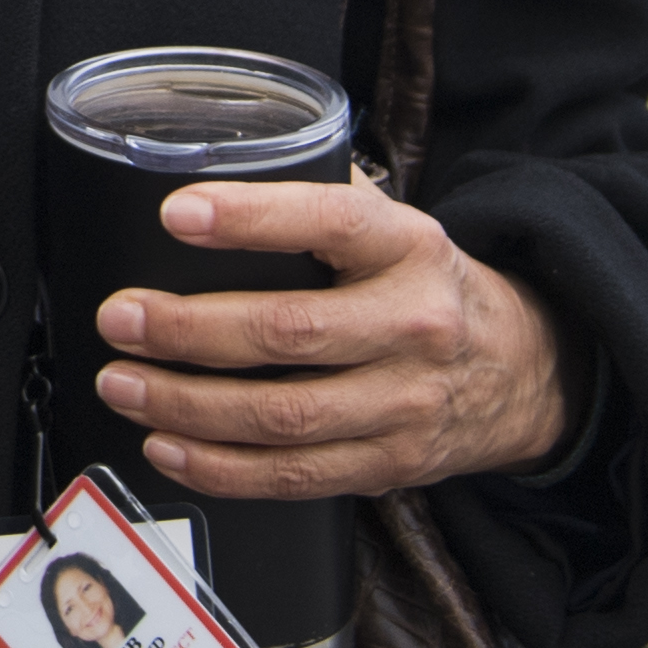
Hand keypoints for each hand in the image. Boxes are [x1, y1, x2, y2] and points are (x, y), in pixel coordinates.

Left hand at [87, 178, 583, 501]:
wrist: (525, 370)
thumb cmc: (427, 286)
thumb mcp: (395, 227)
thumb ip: (319, 200)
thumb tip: (214, 171)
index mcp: (407, 247)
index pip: (329, 221)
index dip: (250, 218)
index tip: (177, 214)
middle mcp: (411, 325)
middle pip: (289, 333)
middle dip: (189, 329)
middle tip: (121, 319)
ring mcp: (403, 404)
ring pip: (282, 416)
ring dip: (187, 404)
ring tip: (124, 384)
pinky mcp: (389, 465)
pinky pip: (293, 476)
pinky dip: (220, 467)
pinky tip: (168, 445)